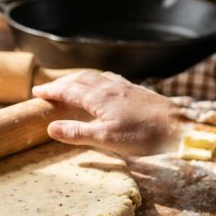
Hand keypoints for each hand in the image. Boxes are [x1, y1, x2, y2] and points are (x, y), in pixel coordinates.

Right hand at [32, 71, 186, 155]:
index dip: (52, 91)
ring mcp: (123, 87)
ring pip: (94, 76)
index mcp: (99, 98)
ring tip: (68, 84)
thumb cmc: (143, 135)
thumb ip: (77, 132)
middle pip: (79, 79)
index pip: (68, 91)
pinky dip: (95, 79)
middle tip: (46, 89)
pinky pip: (108, 78)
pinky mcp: (135, 90)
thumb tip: (51, 127)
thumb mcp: (106, 139)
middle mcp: (109, 87)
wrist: (178, 126)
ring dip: (76, 79)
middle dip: (60, 83)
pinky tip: (100, 83)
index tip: (37, 92)